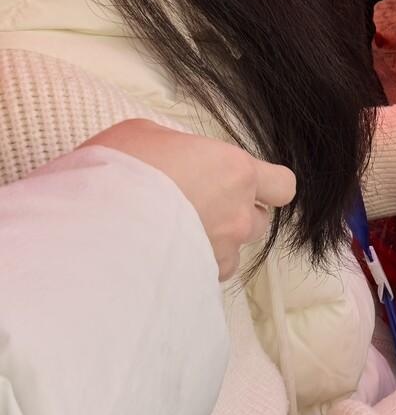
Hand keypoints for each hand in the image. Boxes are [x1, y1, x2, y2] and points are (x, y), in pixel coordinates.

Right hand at [84, 119, 295, 280]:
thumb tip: (172, 155)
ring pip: (231, 254)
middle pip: (258, 222)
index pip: (282, 184)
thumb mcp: (144, 134)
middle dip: (235, 218)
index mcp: (235, 171)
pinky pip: (204, 277)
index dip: (269, 188)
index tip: (245, 187)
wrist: (94, 224)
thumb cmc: (119, 170)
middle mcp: (238, 214)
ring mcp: (219, 251)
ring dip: (213, 248)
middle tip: (197, 212)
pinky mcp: (196, 280)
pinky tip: (161, 262)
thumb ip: (174, 145)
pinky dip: (190, 271)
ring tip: (173, 241)